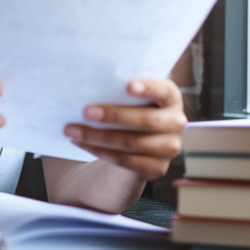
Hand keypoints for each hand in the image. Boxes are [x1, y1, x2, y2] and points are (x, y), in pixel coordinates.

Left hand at [63, 78, 185, 180]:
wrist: (137, 140)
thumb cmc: (130, 107)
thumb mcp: (132, 96)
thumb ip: (121, 88)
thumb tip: (89, 80)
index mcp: (171, 98)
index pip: (164, 90)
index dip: (149, 88)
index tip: (127, 86)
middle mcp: (176, 123)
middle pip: (147, 120)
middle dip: (114, 115)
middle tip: (86, 111)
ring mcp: (170, 148)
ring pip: (132, 143)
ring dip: (98, 137)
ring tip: (72, 130)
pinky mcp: (157, 169)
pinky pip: (126, 161)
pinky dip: (100, 151)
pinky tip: (82, 143)